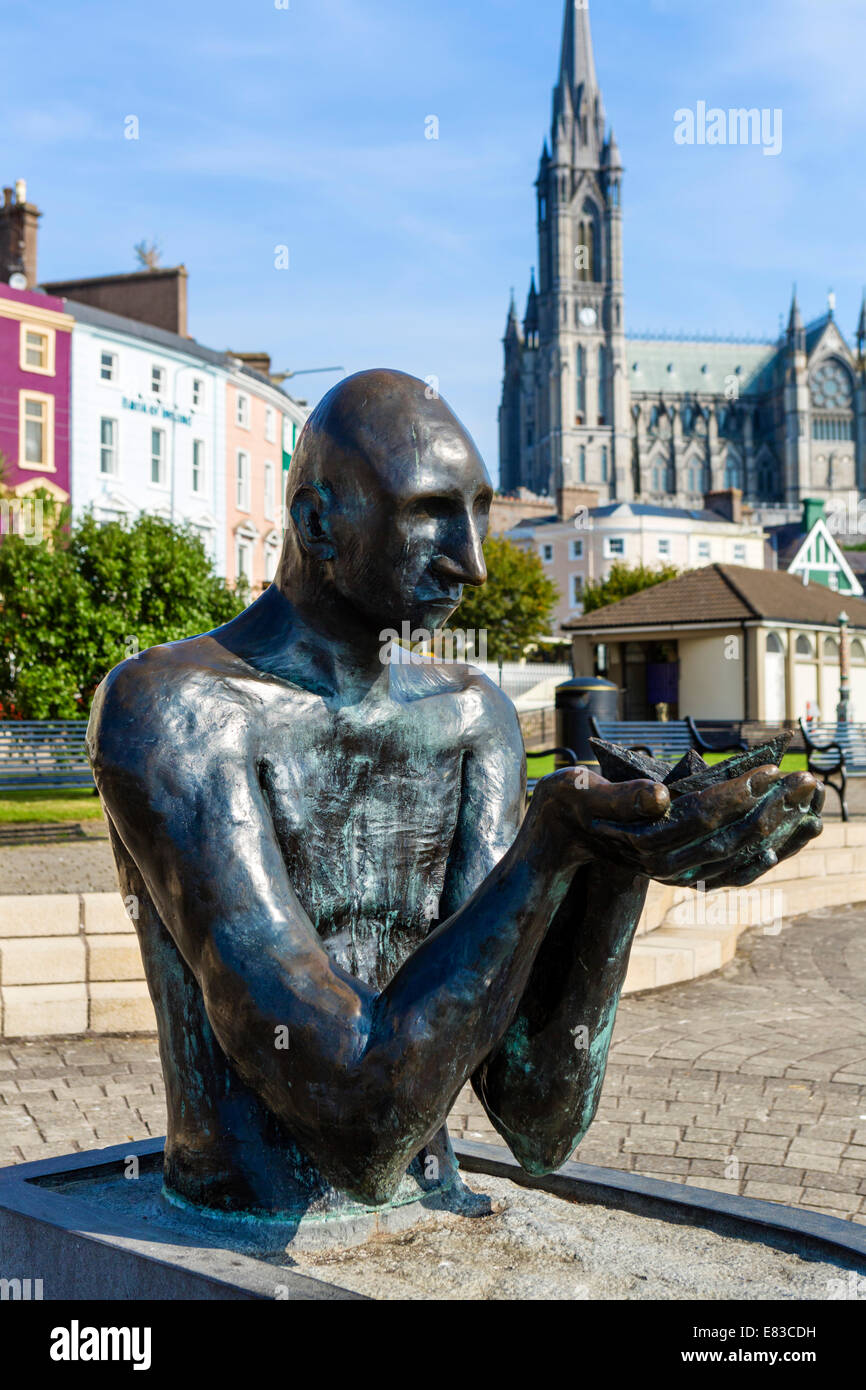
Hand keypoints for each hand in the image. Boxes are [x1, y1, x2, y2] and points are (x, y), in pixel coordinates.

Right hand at [528, 764, 822, 887]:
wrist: (557, 838)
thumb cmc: (565, 804)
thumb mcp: (577, 790)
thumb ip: (620, 796)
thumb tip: (662, 796)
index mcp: (641, 841)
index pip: (700, 817)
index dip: (737, 793)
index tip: (768, 769)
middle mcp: (662, 864)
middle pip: (728, 837)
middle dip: (770, 808)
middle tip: (804, 778)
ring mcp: (674, 872)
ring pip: (737, 855)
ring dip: (776, 829)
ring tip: (807, 799)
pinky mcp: (682, 871)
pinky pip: (733, 869)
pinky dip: (765, 852)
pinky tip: (789, 834)